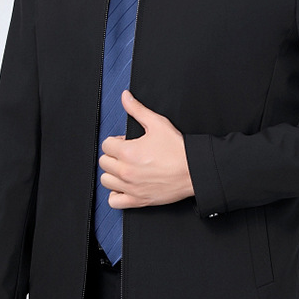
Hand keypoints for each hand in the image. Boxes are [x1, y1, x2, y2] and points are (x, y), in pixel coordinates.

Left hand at [99, 90, 193, 208]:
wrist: (194, 170)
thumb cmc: (178, 150)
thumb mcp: (157, 123)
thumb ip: (137, 109)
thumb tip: (125, 97)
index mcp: (128, 152)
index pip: (106, 144)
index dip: (116, 141)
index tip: (126, 142)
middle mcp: (126, 171)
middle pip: (104, 162)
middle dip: (113, 155)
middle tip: (127, 154)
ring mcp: (131, 188)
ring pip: (106, 180)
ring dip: (113, 173)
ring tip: (125, 168)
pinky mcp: (138, 201)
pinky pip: (114, 201)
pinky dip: (116, 194)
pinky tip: (125, 186)